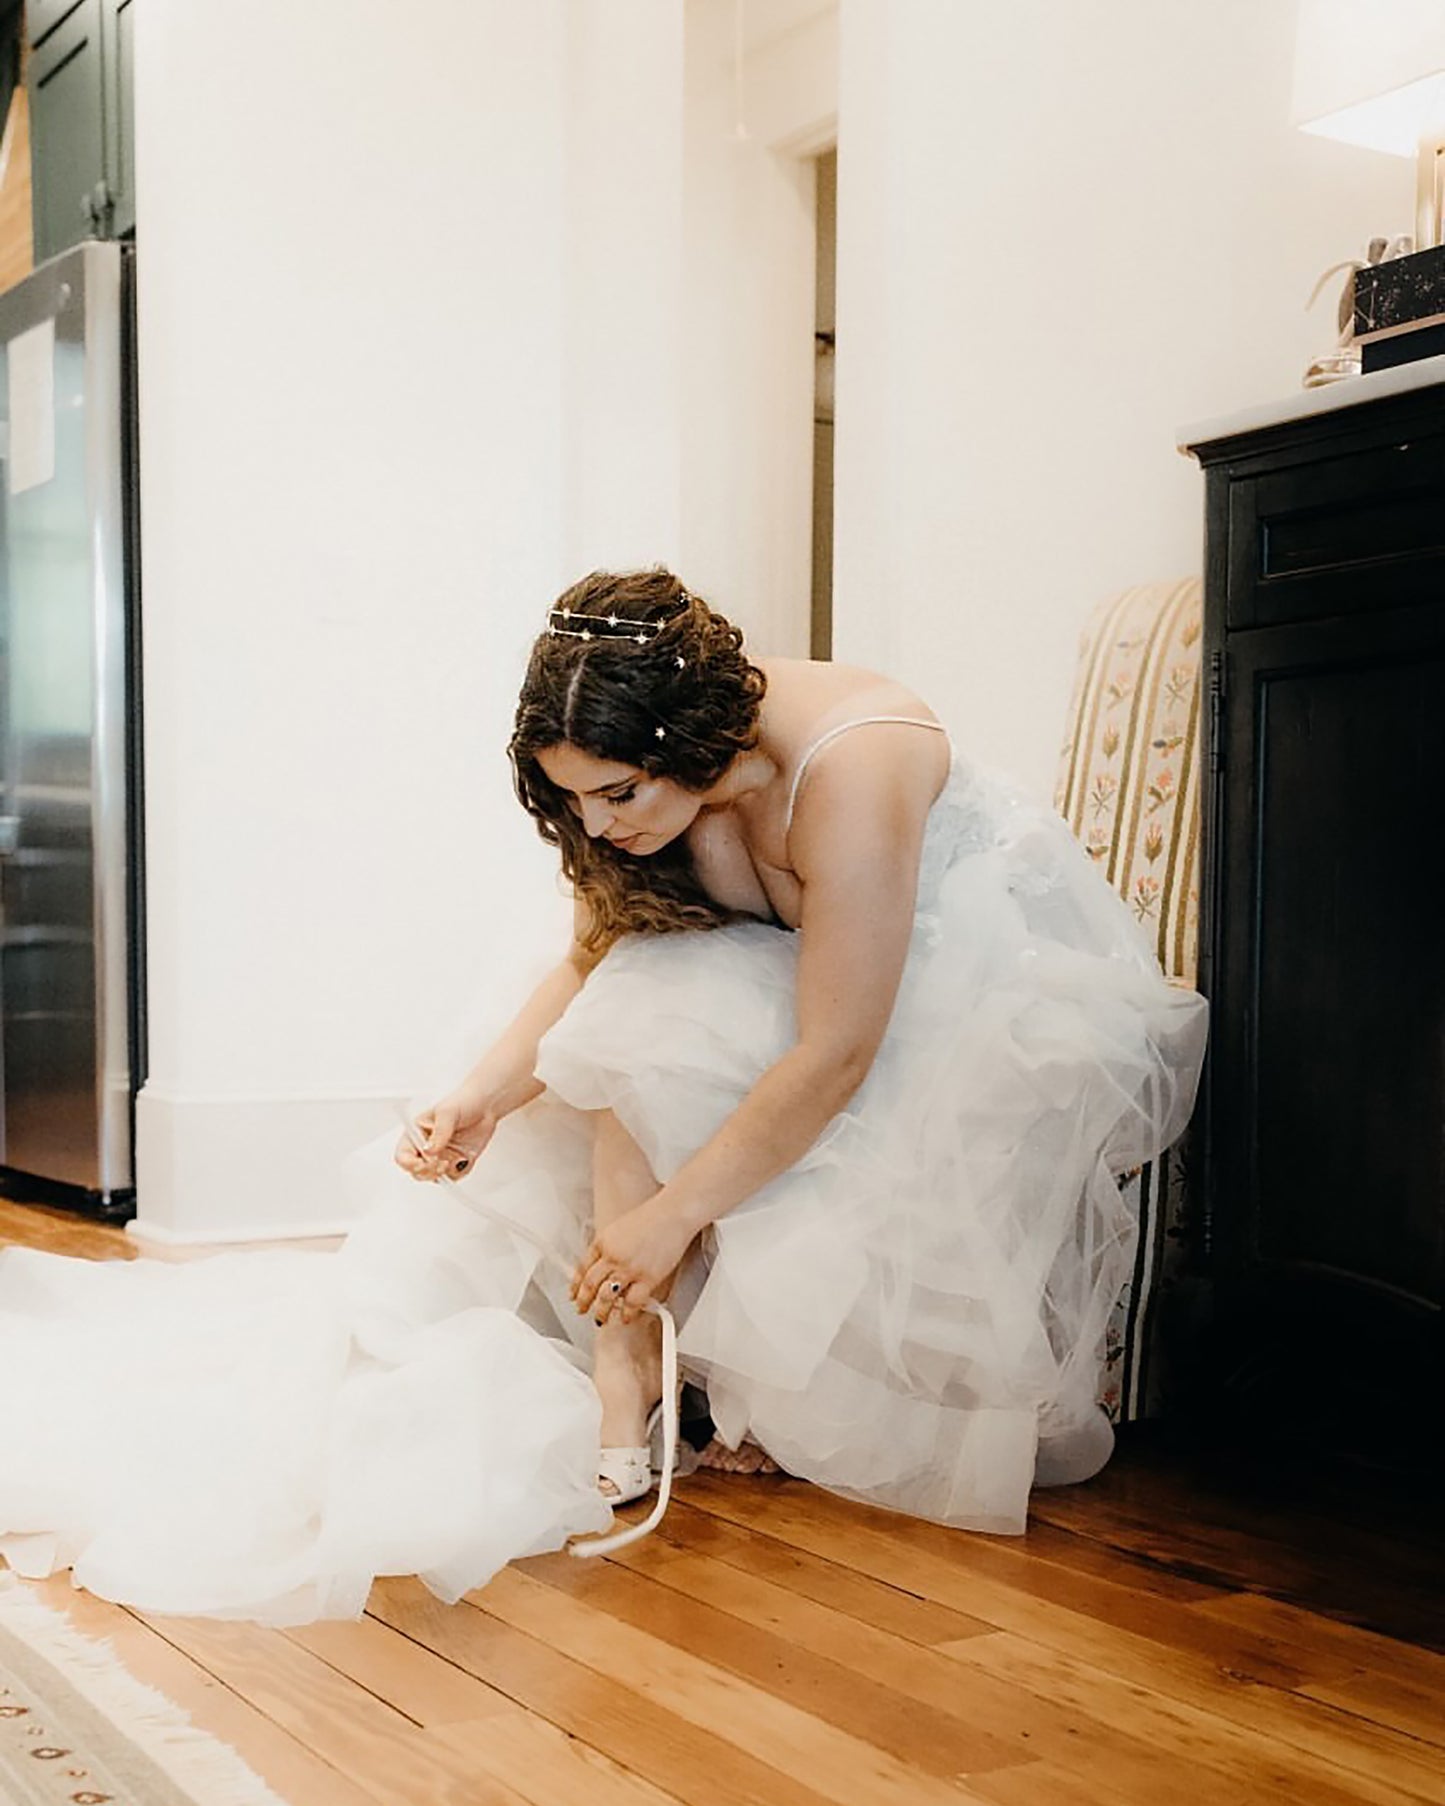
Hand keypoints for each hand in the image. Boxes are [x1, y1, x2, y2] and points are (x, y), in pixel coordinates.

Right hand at [393, 1085, 499, 1183]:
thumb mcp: (448, 1112)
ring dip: (443, 1173)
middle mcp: (426, 1147)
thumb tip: (429, 1150)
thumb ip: (439, 1132)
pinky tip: (464, 1158)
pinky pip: (453, 1176)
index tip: (421, 1163)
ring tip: (454, 1160)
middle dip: (427, 1171)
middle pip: (416, 1171)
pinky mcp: (456, 1162)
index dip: (409, 1163)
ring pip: (434, 1177)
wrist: (486, 1105)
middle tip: (440, 1163)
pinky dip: (459, 1172)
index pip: (403, 1155)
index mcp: (416, 1134)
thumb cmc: (463, 1101)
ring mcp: (441, 1156)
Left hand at [571, 1196, 696, 1324]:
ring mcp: (629, 1268)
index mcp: (603, 1242)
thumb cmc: (652, 1217)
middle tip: (582, 1310)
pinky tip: (626, 1317)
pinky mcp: (648, 1278)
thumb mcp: (619, 1228)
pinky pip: (633, 1302)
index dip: (575, 1286)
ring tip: (601, 1319)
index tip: (574, 1295)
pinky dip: (628, 1313)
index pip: (582, 1269)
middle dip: (583, 1302)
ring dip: (602, 1312)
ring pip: (607, 1298)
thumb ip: (608, 1247)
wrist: (673, 1214)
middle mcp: (612, 1256)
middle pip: (590, 1285)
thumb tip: (602, 1267)